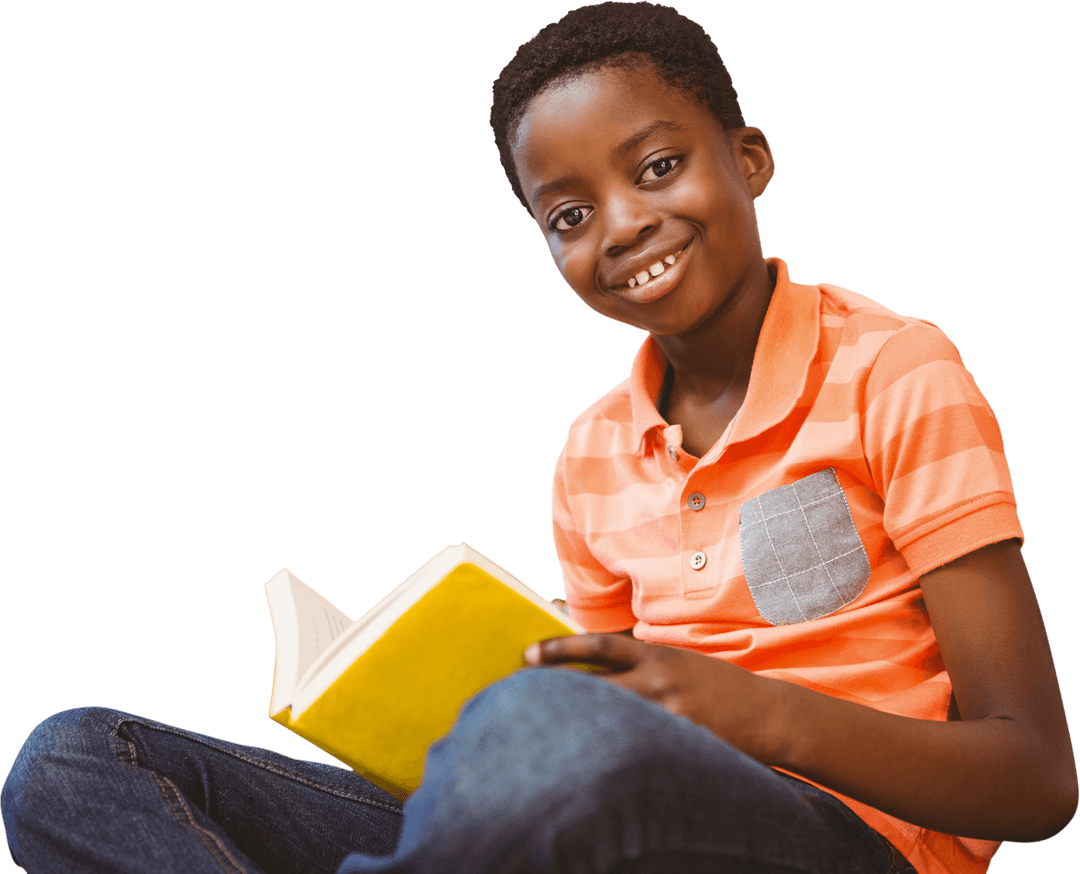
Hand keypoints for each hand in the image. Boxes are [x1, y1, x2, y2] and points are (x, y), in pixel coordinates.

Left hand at [524, 633, 781, 762]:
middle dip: (553, 689)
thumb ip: (638, 663)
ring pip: (609, 717)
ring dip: (574, 722)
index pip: (599, 645)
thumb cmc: (715, 687)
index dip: (559, 648)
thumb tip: (591, 667)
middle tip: (515, 696)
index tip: (527, 654)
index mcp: (655, 655)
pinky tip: (584, 760)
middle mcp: (658, 680)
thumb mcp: (676, 662)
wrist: (766, 713)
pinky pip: (634, 745)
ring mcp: (668, 714)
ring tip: (537, 732)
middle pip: (594, 684)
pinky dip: (607, 750)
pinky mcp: (678, 742)